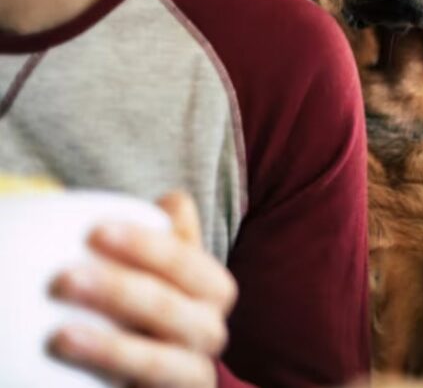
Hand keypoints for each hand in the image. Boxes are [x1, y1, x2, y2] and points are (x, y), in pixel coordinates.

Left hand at [49, 192, 237, 387]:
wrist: (151, 378)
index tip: (95, 231)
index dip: (147, 246)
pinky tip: (71, 369)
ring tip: (61, 335)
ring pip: (160, 362)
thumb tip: (172, 200)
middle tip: (63, 279)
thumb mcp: (162, 273)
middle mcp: (209, 333)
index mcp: (213, 290)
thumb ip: (169, 239)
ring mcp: (191, 376)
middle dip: (120, 292)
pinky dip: (113, 382)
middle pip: (172, 310)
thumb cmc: (152, 310)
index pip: (187, 262)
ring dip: (111, 347)